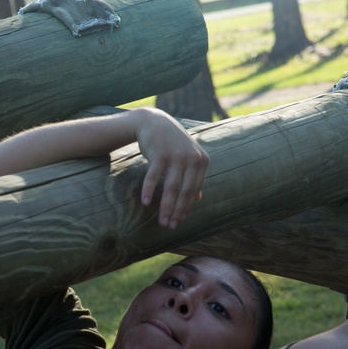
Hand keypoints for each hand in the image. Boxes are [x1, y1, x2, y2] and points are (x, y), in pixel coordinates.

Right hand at [133, 108, 208, 228]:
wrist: (153, 122)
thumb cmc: (170, 143)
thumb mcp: (187, 157)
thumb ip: (193, 176)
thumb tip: (199, 198)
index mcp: (202, 161)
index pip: (194, 190)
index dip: (186, 207)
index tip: (179, 221)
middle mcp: (192, 158)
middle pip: (184, 191)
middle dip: (177, 211)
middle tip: (169, 225)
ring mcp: (176, 156)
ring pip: (171, 188)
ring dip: (165, 207)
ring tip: (161, 221)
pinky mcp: (160, 154)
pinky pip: (154, 177)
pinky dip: (149, 191)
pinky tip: (145, 203)